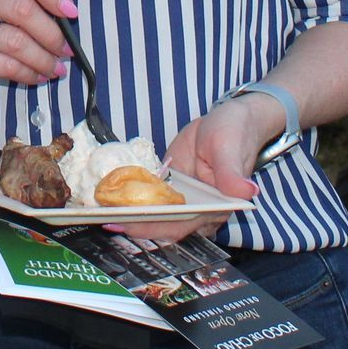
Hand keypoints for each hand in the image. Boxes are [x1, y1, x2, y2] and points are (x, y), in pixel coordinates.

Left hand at [108, 93, 276, 243]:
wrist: (227, 121)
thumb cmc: (234, 134)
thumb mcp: (231, 148)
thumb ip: (233, 173)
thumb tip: (247, 191)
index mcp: (215, 209)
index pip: (181, 225)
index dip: (154, 227)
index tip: (128, 224)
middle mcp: (197, 212)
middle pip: (162, 225)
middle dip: (133, 223)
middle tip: (105, 216)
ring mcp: (181, 201)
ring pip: (153, 215)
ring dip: (128, 214)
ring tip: (100, 208)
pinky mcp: (169, 188)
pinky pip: (148, 196)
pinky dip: (129, 197)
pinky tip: (108, 193)